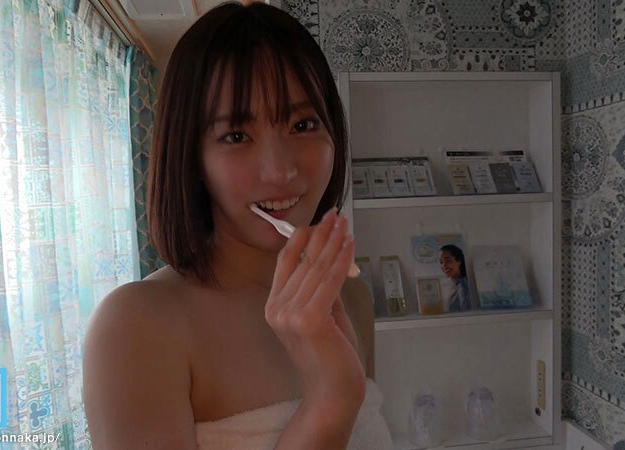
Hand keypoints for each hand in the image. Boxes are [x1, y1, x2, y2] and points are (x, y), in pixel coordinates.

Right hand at [265, 207, 365, 406]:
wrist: (333, 391)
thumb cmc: (331, 355)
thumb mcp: (323, 314)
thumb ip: (322, 289)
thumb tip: (333, 256)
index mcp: (274, 307)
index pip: (286, 262)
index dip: (303, 237)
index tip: (320, 221)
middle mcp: (277, 309)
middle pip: (302, 260)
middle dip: (322, 234)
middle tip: (336, 214)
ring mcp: (290, 315)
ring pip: (317, 268)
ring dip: (334, 242)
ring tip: (345, 224)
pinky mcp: (309, 320)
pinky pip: (329, 281)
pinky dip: (341, 260)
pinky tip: (349, 245)